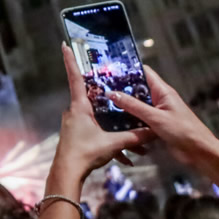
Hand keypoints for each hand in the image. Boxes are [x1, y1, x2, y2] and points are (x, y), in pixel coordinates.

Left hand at [40, 42, 152, 218]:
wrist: (67, 173)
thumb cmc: (84, 153)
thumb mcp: (113, 143)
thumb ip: (134, 136)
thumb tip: (154, 132)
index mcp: (80, 107)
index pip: (75, 78)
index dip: (70, 61)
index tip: (64, 45)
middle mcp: (75, 112)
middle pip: (93, 98)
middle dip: (110, 99)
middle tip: (120, 90)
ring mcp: (75, 124)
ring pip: (99, 120)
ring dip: (115, 129)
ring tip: (134, 142)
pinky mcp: (78, 136)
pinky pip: (97, 134)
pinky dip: (111, 143)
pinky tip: (126, 159)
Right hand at [109, 65, 218, 189]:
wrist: (199, 152)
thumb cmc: (184, 131)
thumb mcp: (155, 117)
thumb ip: (133, 106)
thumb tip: (113, 94)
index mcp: (163, 92)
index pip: (144, 73)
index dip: (128, 70)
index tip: (111, 71)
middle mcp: (159, 99)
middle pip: (137, 89)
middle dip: (121, 88)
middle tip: (102, 89)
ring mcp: (156, 112)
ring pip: (136, 104)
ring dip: (123, 105)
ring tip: (104, 104)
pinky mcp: (154, 124)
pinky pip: (138, 118)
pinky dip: (128, 118)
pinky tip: (115, 120)